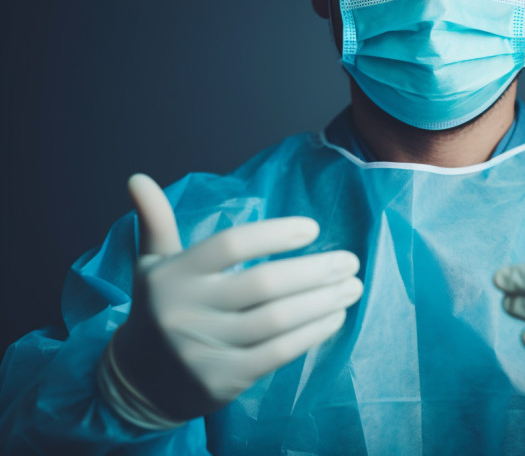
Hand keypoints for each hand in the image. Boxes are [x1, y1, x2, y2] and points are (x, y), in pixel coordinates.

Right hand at [99, 174, 362, 427]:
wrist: (140, 381)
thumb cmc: (161, 310)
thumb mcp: (152, 266)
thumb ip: (155, 223)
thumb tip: (137, 177)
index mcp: (173, 275)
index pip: (230, 245)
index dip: (274, 235)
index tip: (312, 229)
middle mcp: (185, 310)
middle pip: (263, 284)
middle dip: (314, 271)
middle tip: (350, 260)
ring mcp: (204, 348)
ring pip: (277, 320)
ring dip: (322, 301)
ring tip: (352, 286)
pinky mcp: (223, 379)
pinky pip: (278, 352)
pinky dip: (312, 333)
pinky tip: (335, 317)